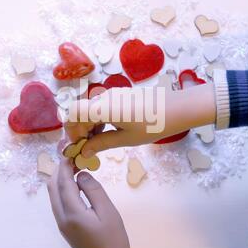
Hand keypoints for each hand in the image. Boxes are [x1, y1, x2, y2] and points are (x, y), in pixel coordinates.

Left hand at [47, 160, 131, 247]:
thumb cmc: (113, 239)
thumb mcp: (108, 212)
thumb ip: (94, 190)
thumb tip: (82, 174)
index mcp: (71, 213)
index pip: (63, 182)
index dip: (65, 165)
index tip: (71, 151)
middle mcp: (61, 218)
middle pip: (53, 188)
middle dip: (60, 170)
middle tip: (73, 157)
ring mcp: (62, 224)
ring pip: (54, 195)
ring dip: (61, 179)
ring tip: (76, 167)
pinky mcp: (66, 227)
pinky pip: (59, 203)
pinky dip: (64, 190)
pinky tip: (76, 185)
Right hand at [65, 83, 215, 156]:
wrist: (178, 108)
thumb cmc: (153, 125)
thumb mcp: (126, 139)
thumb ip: (102, 143)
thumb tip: (84, 151)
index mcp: (103, 108)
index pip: (73, 113)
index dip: (70, 129)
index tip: (78, 145)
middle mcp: (104, 98)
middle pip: (80, 111)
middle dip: (79, 130)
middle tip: (87, 148)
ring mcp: (112, 95)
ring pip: (90, 109)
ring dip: (89, 126)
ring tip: (98, 143)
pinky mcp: (120, 96)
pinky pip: (101, 107)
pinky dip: (98, 120)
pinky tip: (108, 132)